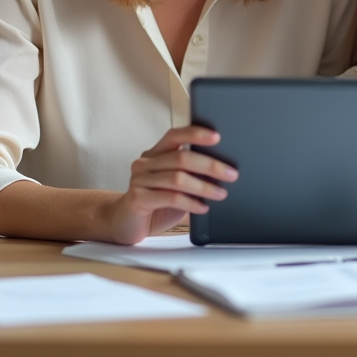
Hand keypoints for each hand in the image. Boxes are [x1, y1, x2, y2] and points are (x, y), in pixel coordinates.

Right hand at [108, 126, 237, 243]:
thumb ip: (189, 174)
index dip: (195, 134)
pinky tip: (203, 207)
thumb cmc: (155, 202)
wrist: (126, 222)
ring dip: (204, 187)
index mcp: (155, 153)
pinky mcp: (138, 198)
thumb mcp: (175, 185)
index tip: (217, 137)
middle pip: (181, 158)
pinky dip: (191, 202)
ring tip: (221, 194)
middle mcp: (145, 163)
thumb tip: (221, 170)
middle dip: (210, 166)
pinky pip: (170, 197)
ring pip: (178, 178)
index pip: (175, 135)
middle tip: (231, 174)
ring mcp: (140, 180)